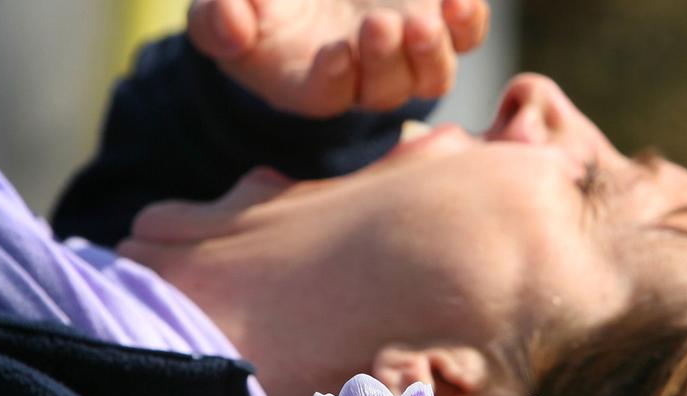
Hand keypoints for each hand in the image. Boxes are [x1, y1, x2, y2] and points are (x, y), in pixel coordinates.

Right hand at [187, 0, 489, 117]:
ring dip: (431, 51)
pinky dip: (467, 22)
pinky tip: (459, 1)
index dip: (332, 79)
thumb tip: (231, 28)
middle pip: (384, 90)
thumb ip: (219, 21)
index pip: (326, 95)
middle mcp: (365, 79)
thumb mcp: (223, 10)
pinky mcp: (437, 24)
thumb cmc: (258, 8)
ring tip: (426, 22)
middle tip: (378, 26)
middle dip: (383, 61)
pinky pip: (464, 36)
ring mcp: (406, 54)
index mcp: (311, 84)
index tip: (334, 52)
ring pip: (430, 73)